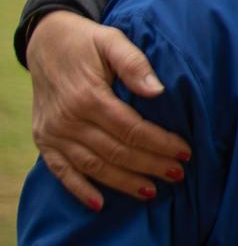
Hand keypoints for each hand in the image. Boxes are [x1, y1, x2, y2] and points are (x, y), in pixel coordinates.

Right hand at [26, 11, 189, 208]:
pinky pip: (61, 172)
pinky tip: (100, 204)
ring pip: (93, 166)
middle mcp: (69, 120)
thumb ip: (134, 63)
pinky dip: (79, 190)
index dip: (160, 143)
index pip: (131, 129)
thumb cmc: (87, 41)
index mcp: (88, 97)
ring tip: (151, 191)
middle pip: (116, 152)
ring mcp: (54, 134)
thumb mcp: (112, 41)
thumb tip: (157, 90)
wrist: (46, 42)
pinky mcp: (45, 142)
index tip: (185, 152)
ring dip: (123, 182)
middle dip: (150, 165)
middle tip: (178, 174)